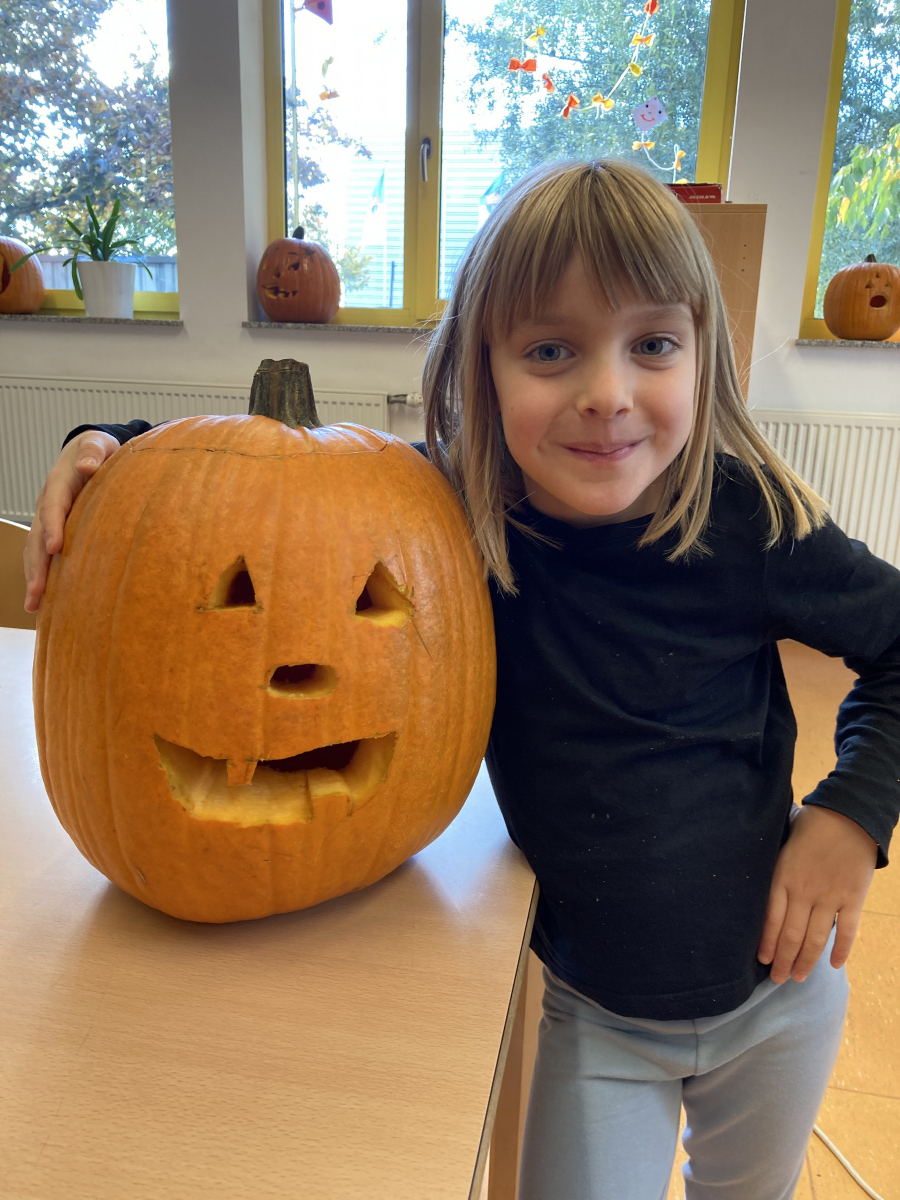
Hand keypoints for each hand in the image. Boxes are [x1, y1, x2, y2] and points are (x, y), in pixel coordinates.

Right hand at [24, 431, 121, 612]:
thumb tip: (87, 465)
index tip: (55, 548)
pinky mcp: (52, 530)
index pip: (54, 507)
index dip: (53, 527)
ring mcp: (47, 518)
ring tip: (34, 604)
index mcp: (59, 484)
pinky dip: (40, 575)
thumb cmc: (96, 450)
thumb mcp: (97, 444)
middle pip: (38, 536)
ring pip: (35, 550)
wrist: (86, 452)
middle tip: (38, 592)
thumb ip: (92, 452)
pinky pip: (41, 554)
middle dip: (37, 565)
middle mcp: (47, 503)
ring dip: (34, 577)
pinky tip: (42, 600)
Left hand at [758, 805, 876, 983]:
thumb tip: (757, 884)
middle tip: (778, 979)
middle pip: (791, 935)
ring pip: (815, 937)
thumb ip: (774, 868)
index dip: (767, 943)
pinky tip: (834, 964)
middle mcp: (804, 891)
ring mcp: (829, 896)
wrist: (847, 815)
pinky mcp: (852, 898)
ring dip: (806, 961)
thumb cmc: (810, 825)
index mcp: (783, 877)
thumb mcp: (782, 844)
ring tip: (799, 977)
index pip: (771, 919)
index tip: (763, 961)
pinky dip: (841, 949)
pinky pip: (847, 930)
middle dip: (784, 960)